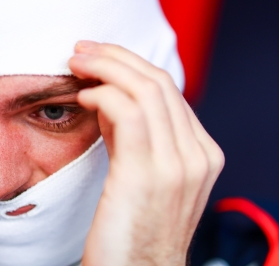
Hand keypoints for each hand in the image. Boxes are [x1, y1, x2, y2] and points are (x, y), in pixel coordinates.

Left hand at [69, 41, 223, 264]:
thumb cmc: (131, 229)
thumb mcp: (142, 174)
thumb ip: (135, 136)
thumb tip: (109, 96)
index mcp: (201, 154)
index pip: (170, 90)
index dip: (131, 65)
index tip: (100, 57)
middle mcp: (197, 156)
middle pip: (160, 81)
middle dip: (116, 56)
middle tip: (83, 49)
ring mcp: (178, 165)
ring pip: (146, 89)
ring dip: (105, 68)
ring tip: (76, 63)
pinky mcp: (147, 175)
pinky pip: (127, 113)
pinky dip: (102, 95)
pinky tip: (83, 97)